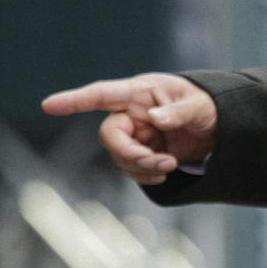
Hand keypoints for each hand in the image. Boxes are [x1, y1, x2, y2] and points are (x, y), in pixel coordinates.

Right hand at [42, 73, 219, 185]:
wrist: (217, 126)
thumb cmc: (207, 105)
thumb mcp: (200, 106)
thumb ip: (179, 112)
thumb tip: (156, 118)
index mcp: (139, 92)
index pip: (101, 95)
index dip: (74, 100)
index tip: (48, 106)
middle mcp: (131, 112)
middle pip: (109, 136)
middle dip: (131, 155)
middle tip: (163, 163)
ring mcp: (134, 133)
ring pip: (120, 157)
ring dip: (143, 167)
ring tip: (171, 165)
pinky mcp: (141, 151)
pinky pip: (131, 168)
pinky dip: (145, 175)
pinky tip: (164, 173)